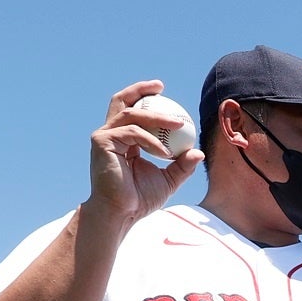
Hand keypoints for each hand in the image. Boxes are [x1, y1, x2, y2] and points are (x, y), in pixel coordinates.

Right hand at [87, 81, 201, 226]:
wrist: (122, 213)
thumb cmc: (140, 199)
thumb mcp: (168, 180)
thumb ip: (182, 166)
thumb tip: (199, 152)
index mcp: (123, 139)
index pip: (131, 111)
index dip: (144, 97)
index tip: (163, 91)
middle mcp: (110, 134)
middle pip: (122, 101)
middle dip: (141, 90)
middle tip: (161, 86)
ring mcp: (104, 137)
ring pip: (131, 115)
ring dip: (157, 117)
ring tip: (178, 124)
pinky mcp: (102, 143)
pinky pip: (132, 133)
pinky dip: (151, 141)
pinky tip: (165, 152)